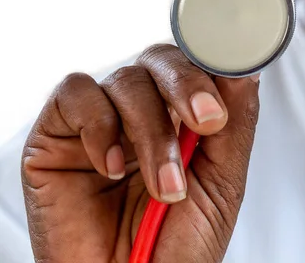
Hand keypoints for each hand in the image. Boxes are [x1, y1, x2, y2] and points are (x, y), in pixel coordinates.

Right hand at [21, 44, 259, 261]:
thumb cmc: (178, 245)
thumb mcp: (222, 183)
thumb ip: (235, 125)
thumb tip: (247, 68)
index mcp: (183, 118)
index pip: (196, 64)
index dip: (211, 66)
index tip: (227, 96)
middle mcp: (144, 112)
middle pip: (161, 60)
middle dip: (186, 86)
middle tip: (205, 121)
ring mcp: (102, 120)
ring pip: (126, 80)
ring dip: (151, 132)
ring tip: (164, 185)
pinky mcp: (57, 133)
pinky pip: (76, 95)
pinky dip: (100, 128)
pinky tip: (113, 169)